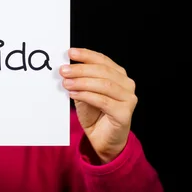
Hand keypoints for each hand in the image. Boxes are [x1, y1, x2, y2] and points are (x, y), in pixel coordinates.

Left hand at [60, 48, 137, 162]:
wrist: (102, 139)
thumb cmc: (94, 114)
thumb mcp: (84, 92)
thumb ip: (79, 80)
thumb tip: (65, 68)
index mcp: (118, 75)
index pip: (102, 60)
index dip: (86, 55)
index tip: (70, 52)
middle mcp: (127, 84)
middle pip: (103, 71)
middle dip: (81, 69)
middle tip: (63, 70)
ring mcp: (128, 98)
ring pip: (104, 85)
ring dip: (82, 82)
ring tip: (66, 83)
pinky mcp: (124, 113)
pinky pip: (103, 101)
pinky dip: (87, 96)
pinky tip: (74, 94)